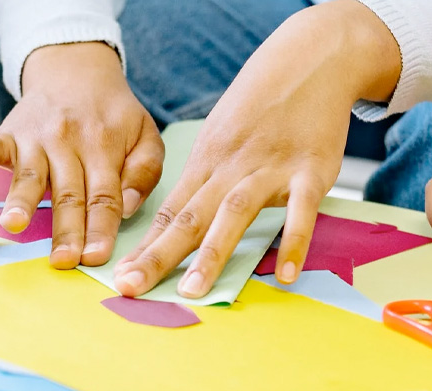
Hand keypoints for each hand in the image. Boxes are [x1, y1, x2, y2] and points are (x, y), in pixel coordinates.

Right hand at [0, 43, 162, 267]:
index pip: (104, 196)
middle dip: (66, 230)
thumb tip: (127, 207)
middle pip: (69, 194)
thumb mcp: (145, 136)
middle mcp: (70, 144)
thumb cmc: (113, 114)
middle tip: (63, 260)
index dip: (100, 228)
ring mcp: (38, 138)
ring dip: (21, 200)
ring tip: (13, 223)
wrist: (77, 70)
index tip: (96, 257)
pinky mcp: (12, 132)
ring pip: (31, 176)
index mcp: (105, 148)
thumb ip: (144, 171)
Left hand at [114, 2, 399, 297]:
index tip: (120, 276)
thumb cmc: (264, 102)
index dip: (144, 246)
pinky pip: (301, 211)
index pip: (169, 210)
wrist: (312, 59)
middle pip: (188, 216)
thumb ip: (206, 177)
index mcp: (207, 160)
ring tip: (193, 290)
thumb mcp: (222, 133)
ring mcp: (271, 168)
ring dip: (211, 253)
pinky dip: (294, 242)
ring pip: (234, 214)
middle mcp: (231, 166)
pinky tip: (288, 275)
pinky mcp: (311, 170)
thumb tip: (179, 219)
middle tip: (130, 287)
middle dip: (158, 255)